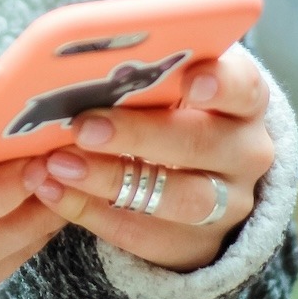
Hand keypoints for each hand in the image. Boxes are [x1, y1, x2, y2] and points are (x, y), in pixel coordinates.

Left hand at [20, 44, 274, 272]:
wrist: (195, 175)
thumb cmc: (169, 108)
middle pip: (202, 144)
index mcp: (245, 100)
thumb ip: (143, 69)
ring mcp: (227, 204)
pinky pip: (144, 234)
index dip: (220, 84)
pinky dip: (90, 211)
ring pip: (178, 197)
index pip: (243, 87)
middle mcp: (245, 153)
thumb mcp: (169, 83)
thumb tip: (82, 54)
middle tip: (84, 127)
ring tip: (57, 164)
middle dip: (140, 135)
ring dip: (110, 179)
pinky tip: (51, 190)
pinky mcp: (195, 245)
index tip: (189, 81)